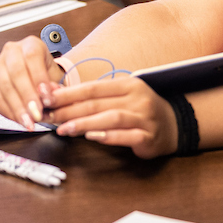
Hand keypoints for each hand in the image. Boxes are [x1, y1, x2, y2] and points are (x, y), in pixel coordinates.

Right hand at [0, 35, 66, 130]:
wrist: (37, 80)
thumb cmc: (47, 76)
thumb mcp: (56, 78)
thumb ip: (54, 86)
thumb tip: (50, 96)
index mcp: (31, 44)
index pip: (32, 57)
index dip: (39, 79)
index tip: (46, 99)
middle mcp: (12, 51)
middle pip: (16, 72)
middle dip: (27, 97)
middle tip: (37, 114)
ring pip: (4, 85)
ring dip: (17, 107)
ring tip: (28, 121)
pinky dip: (7, 111)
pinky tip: (17, 119)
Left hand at [44, 77, 178, 159]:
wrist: (174, 125)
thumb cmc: (141, 111)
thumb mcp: (123, 97)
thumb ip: (97, 99)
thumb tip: (62, 99)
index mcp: (128, 85)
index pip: (93, 88)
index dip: (69, 93)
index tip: (48, 98)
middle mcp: (137, 98)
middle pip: (98, 103)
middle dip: (69, 109)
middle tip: (48, 116)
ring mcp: (144, 117)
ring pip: (110, 118)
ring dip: (84, 123)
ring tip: (64, 129)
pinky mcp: (148, 137)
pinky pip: (126, 135)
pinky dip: (108, 136)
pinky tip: (92, 137)